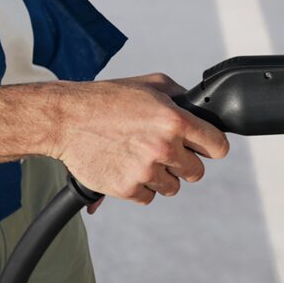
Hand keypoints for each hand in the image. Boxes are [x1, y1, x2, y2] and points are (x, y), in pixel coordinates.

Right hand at [47, 73, 229, 206]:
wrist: (65, 119)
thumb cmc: (106, 99)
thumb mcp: (151, 85)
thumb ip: (181, 98)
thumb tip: (199, 109)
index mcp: (175, 121)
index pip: (218, 147)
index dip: (212, 147)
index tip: (205, 148)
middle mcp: (164, 147)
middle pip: (197, 172)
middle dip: (185, 163)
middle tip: (166, 153)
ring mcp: (145, 171)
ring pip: (173, 187)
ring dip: (162, 177)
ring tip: (142, 159)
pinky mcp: (127, 188)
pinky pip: (149, 197)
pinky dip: (141, 187)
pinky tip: (127, 168)